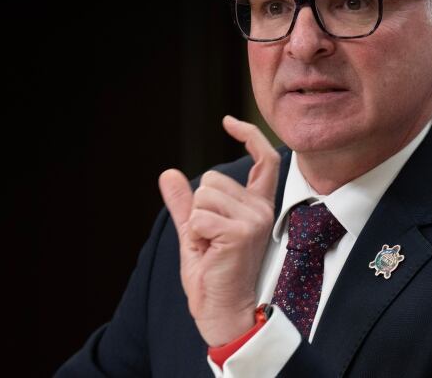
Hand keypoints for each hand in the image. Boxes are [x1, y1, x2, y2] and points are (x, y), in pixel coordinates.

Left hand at [158, 116, 279, 345]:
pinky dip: (195, 236)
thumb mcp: (195, 231)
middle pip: (211, 179)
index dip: (249, 136)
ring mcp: (254, 218)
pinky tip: (211, 253)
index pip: (264, 160)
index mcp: (257, 205)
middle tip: (211, 240)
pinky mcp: (242, 231)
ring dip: (196, 223)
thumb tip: (168, 173)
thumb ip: (185, 203)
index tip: (229, 121)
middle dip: (199, 208)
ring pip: (203, 195)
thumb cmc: (213, 274)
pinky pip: (199, 217)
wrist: (222, 309)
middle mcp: (261, 208)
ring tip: (211, 247)